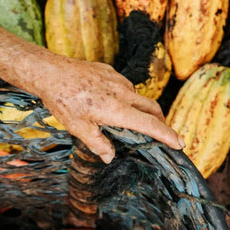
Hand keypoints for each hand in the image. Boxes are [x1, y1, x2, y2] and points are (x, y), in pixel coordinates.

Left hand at [38, 59, 183, 163]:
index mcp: (117, 110)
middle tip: (163, 135)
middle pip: (152, 108)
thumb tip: (109, 157)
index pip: (150, 125)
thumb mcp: (78, 128)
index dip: (166, 135)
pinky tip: (112, 103)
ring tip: (135, 122)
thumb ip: (97, 143)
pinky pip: (124, 86)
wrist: (50, 72)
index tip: (179, 144)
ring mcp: (117, 80)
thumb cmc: (62, 101)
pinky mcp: (109, 72)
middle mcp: (123, 93)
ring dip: (142, 109)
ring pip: (138, 97)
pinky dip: (126, 97)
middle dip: (161, 122)